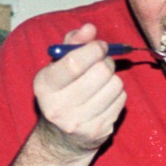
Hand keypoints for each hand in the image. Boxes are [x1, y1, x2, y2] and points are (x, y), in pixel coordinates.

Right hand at [31, 24, 126, 159]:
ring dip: (113, 78)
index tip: (100, 46)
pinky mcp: (98, 131)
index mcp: (44, 86)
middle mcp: (58, 107)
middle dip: (106, 62)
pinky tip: (105, 97)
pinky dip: (117, 94)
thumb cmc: (61, 92)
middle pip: (99, 72)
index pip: (74, 62)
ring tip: (102, 82)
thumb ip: (72, 43)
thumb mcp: (58, 66)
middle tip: (102, 63)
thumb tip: (90, 27)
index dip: (94, 49)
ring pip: (114, 85)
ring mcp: (79, 122)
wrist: (61, 138)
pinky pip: (121, 100)